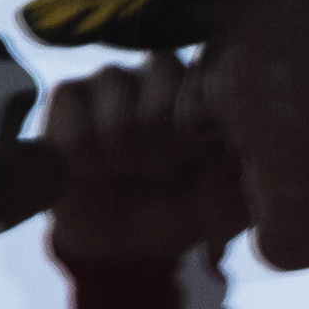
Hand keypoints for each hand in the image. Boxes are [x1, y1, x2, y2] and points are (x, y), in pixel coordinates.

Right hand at [46, 53, 249, 264]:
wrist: (122, 238)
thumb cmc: (183, 209)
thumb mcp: (226, 204)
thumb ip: (241, 178)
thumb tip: (239, 155)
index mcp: (209, 87)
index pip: (210, 92)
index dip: (201, 141)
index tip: (198, 165)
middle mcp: (163, 70)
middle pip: (162, 101)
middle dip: (164, 151)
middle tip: (164, 170)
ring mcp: (114, 78)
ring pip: (119, 122)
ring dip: (126, 159)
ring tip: (131, 168)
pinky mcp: (68, 94)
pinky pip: (77, 132)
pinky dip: (88, 163)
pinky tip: (94, 168)